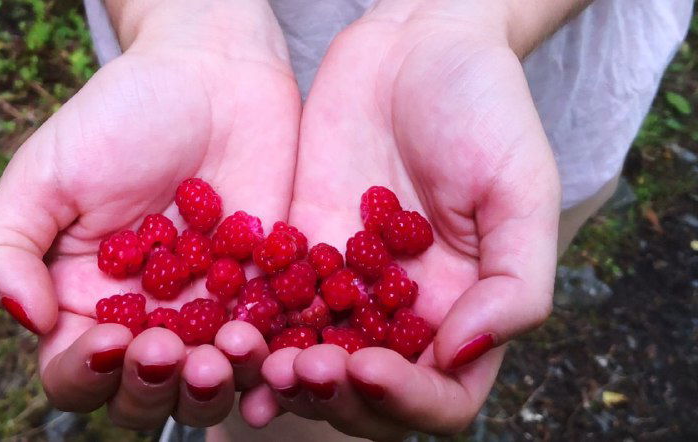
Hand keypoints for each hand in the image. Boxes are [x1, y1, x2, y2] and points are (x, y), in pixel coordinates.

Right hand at [0, 0, 297, 429]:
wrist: (215, 78)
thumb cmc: (120, 119)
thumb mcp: (43, 174)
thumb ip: (6, 250)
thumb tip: (28, 320)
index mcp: (82, 302)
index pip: (72, 375)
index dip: (86, 374)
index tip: (110, 338)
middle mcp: (146, 320)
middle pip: (144, 397)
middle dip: (156, 387)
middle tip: (171, 347)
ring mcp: (209, 314)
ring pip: (209, 387)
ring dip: (214, 385)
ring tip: (226, 348)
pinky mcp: (265, 296)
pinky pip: (269, 350)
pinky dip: (267, 366)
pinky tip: (268, 354)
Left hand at [261, 0, 559, 437]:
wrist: (414, 45)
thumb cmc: (485, 108)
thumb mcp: (521, 189)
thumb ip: (514, 281)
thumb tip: (462, 354)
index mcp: (463, 307)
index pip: (441, 396)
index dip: (407, 399)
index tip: (368, 367)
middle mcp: (401, 309)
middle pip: (367, 393)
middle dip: (333, 395)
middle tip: (298, 369)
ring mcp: (346, 283)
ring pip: (312, 360)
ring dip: (281, 375)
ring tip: (252, 363)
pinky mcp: (298, 250)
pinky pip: (271, 306)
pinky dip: (249, 332)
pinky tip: (223, 339)